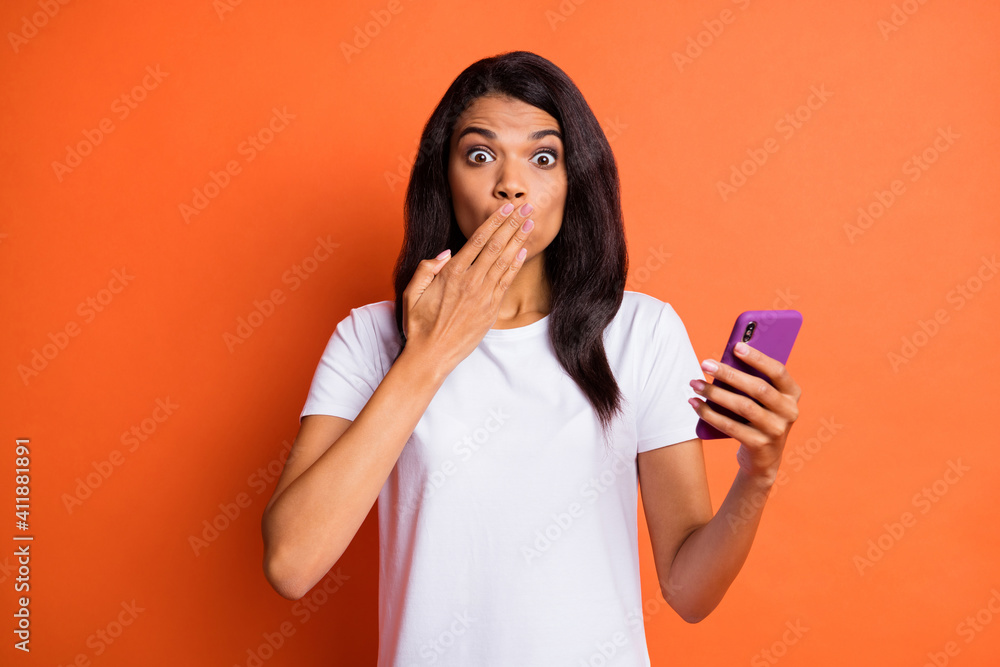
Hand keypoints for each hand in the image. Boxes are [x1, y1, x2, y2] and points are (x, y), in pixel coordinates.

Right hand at [401, 200, 536, 370]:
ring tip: (530, 223)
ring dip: (519, 240)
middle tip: (526, 207)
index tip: (507, 207)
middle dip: (513, 224)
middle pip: (496, 246)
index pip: (478, 240)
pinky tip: (523, 252)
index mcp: (451, 273)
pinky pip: (506, 283)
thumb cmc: (418, 324)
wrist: (431, 355)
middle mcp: (470, 282)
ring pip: (504, 262)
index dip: (495, 221)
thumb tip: (447, 252)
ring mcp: (483, 296)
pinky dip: (516, 266)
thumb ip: (426, 268)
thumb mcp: (411, 292)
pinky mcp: (491, 310)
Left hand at [688, 341, 801, 482]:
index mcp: (792, 394)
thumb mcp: (762, 399)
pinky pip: (730, 426)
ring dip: (715, 393)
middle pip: (757, 388)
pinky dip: (710, 414)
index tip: (736, 346)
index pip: (778, 371)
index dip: (758, 358)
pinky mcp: (759, 445)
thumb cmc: (758, 417)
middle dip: (729, 374)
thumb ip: (751, 380)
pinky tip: (695, 404)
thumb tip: (724, 360)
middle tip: (705, 364)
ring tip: (695, 384)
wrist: (762, 458)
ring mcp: (776, 430)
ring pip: (743, 407)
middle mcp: (789, 412)